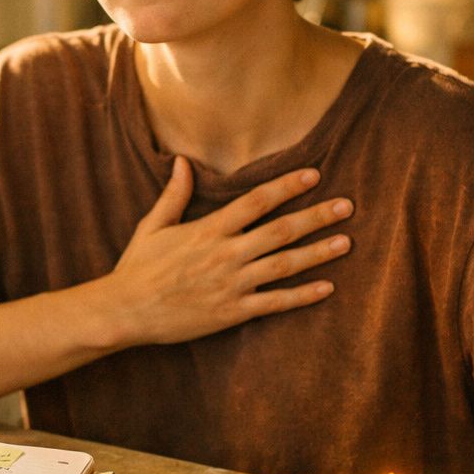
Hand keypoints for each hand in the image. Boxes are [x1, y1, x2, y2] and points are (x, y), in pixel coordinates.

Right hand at [100, 157, 353, 346]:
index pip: (256, 201)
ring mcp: (232, 284)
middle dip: (316, 217)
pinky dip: (302, 296)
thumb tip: (183, 161)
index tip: (314, 175)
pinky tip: (327, 287)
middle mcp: (225, 254)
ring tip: (346, 241)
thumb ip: (174, 195)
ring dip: (318, 253)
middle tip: (347, 206)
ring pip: (284, 265)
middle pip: (280, 231)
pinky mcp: (232, 312)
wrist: (126, 312)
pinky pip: (275, 303)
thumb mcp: (153, 226)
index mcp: (208, 230)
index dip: (287, 186)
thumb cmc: (137, 268)